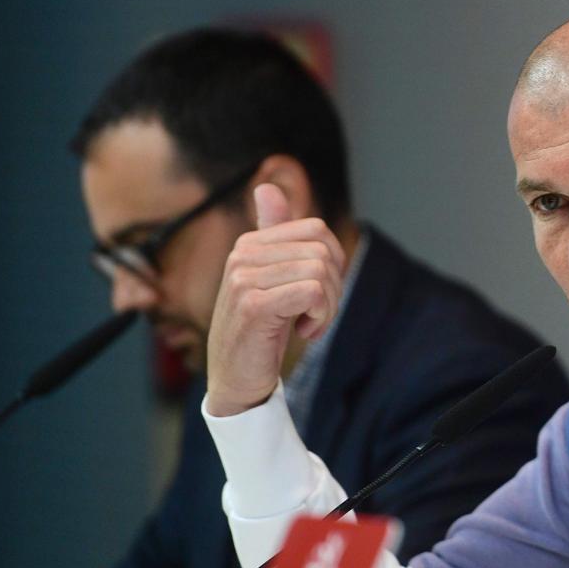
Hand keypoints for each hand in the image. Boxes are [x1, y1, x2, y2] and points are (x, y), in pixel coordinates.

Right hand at [206, 183, 344, 416]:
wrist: (236, 380)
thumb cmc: (261, 332)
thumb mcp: (273, 279)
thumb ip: (276, 237)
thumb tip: (266, 187)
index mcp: (249, 244)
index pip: (316, 230)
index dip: (331, 263)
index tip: (316, 293)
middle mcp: (242, 255)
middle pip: (322, 250)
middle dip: (333, 287)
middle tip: (315, 314)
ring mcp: (243, 279)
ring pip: (320, 272)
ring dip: (327, 307)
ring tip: (307, 324)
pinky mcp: (253, 304)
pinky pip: (313, 292)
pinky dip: (321, 317)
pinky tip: (303, 332)